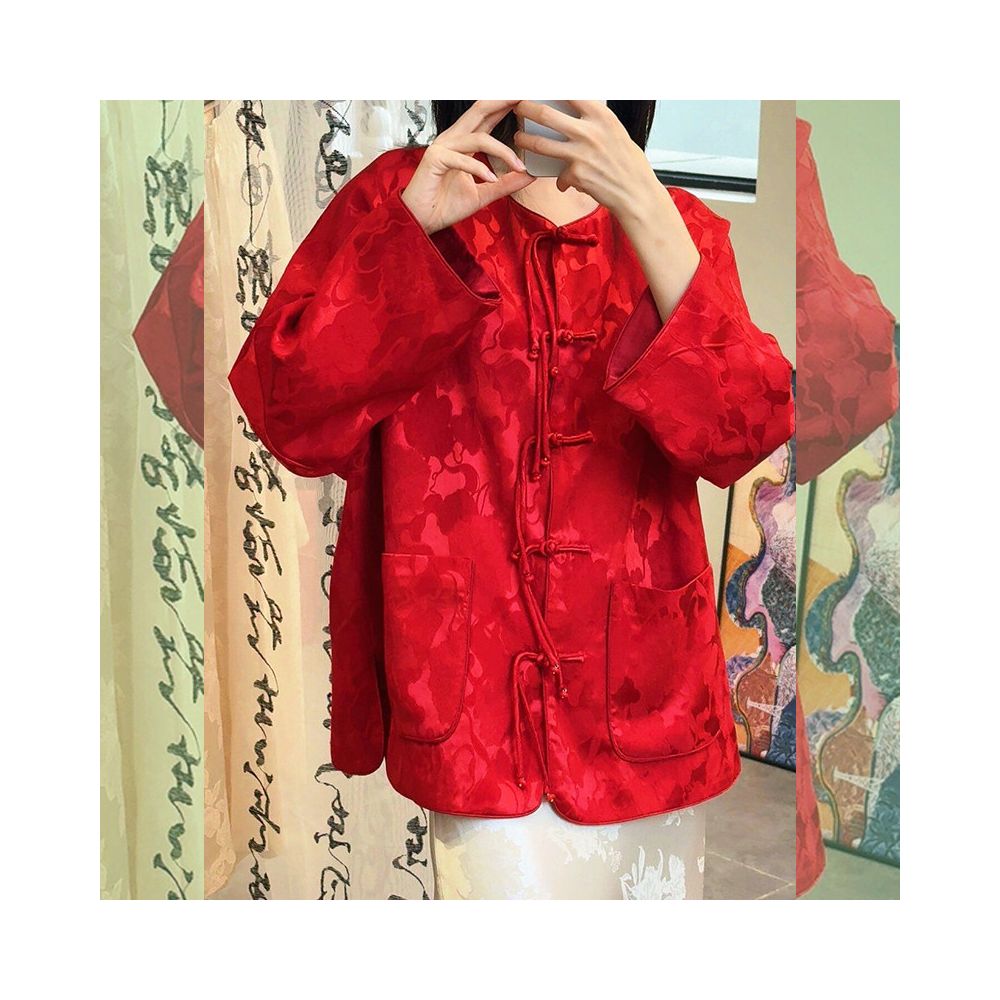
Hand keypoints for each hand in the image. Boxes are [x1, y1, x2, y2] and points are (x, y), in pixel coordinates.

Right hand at [401, 100, 535, 234]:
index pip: (488, 117)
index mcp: (463, 142)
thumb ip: (505, 184)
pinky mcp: (434, 159)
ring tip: (519, 167)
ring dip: (503, 151)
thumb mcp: (483, 194)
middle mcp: (453, 139)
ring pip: (478, 138)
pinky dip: (479, 169)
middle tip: (526, 97)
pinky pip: (462, 159)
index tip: (528, 100)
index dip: (506, 105)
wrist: (421, 221)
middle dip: (504, 102)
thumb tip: (529, 175)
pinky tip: (492, 178)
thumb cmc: (446, 206)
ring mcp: (442, 147)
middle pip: (481, 110)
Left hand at [514, 101, 699, 327]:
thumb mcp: (616, 133)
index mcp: (602, 116)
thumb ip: (596, 122)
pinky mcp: (575, 175)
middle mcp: (589, 131)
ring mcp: (580, 153)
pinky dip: (561, 181)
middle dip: (526, 108)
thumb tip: (577, 109)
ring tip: (518, 138)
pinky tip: (564, 183)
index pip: (569, 91)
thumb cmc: (628, 164)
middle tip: (517, 107)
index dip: (548, 86)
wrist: (637, 193)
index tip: (535, 84)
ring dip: (525, 140)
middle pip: (545, 114)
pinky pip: (559, 176)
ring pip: (541, 143)